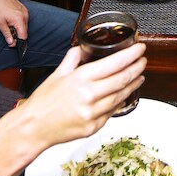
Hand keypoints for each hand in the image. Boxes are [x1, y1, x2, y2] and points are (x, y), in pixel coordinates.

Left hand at [0, 0, 28, 46]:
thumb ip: (7, 34)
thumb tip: (11, 43)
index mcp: (19, 20)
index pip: (24, 36)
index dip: (18, 42)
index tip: (11, 44)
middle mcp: (25, 15)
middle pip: (25, 31)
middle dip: (17, 35)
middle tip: (8, 35)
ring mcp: (25, 11)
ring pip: (24, 25)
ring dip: (18, 28)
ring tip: (8, 25)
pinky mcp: (23, 8)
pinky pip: (23, 19)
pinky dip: (18, 22)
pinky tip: (10, 20)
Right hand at [0, 43, 147, 175]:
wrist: (33, 127)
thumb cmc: (43, 101)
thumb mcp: (57, 74)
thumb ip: (73, 58)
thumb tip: (84, 48)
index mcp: (80, 78)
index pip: (113, 63)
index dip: (130, 55)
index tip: (139, 48)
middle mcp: (88, 95)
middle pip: (122, 79)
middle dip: (137, 68)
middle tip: (143, 60)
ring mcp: (92, 113)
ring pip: (121, 96)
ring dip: (133, 85)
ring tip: (139, 76)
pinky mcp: (93, 127)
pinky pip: (112, 112)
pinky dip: (120, 101)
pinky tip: (124, 95)